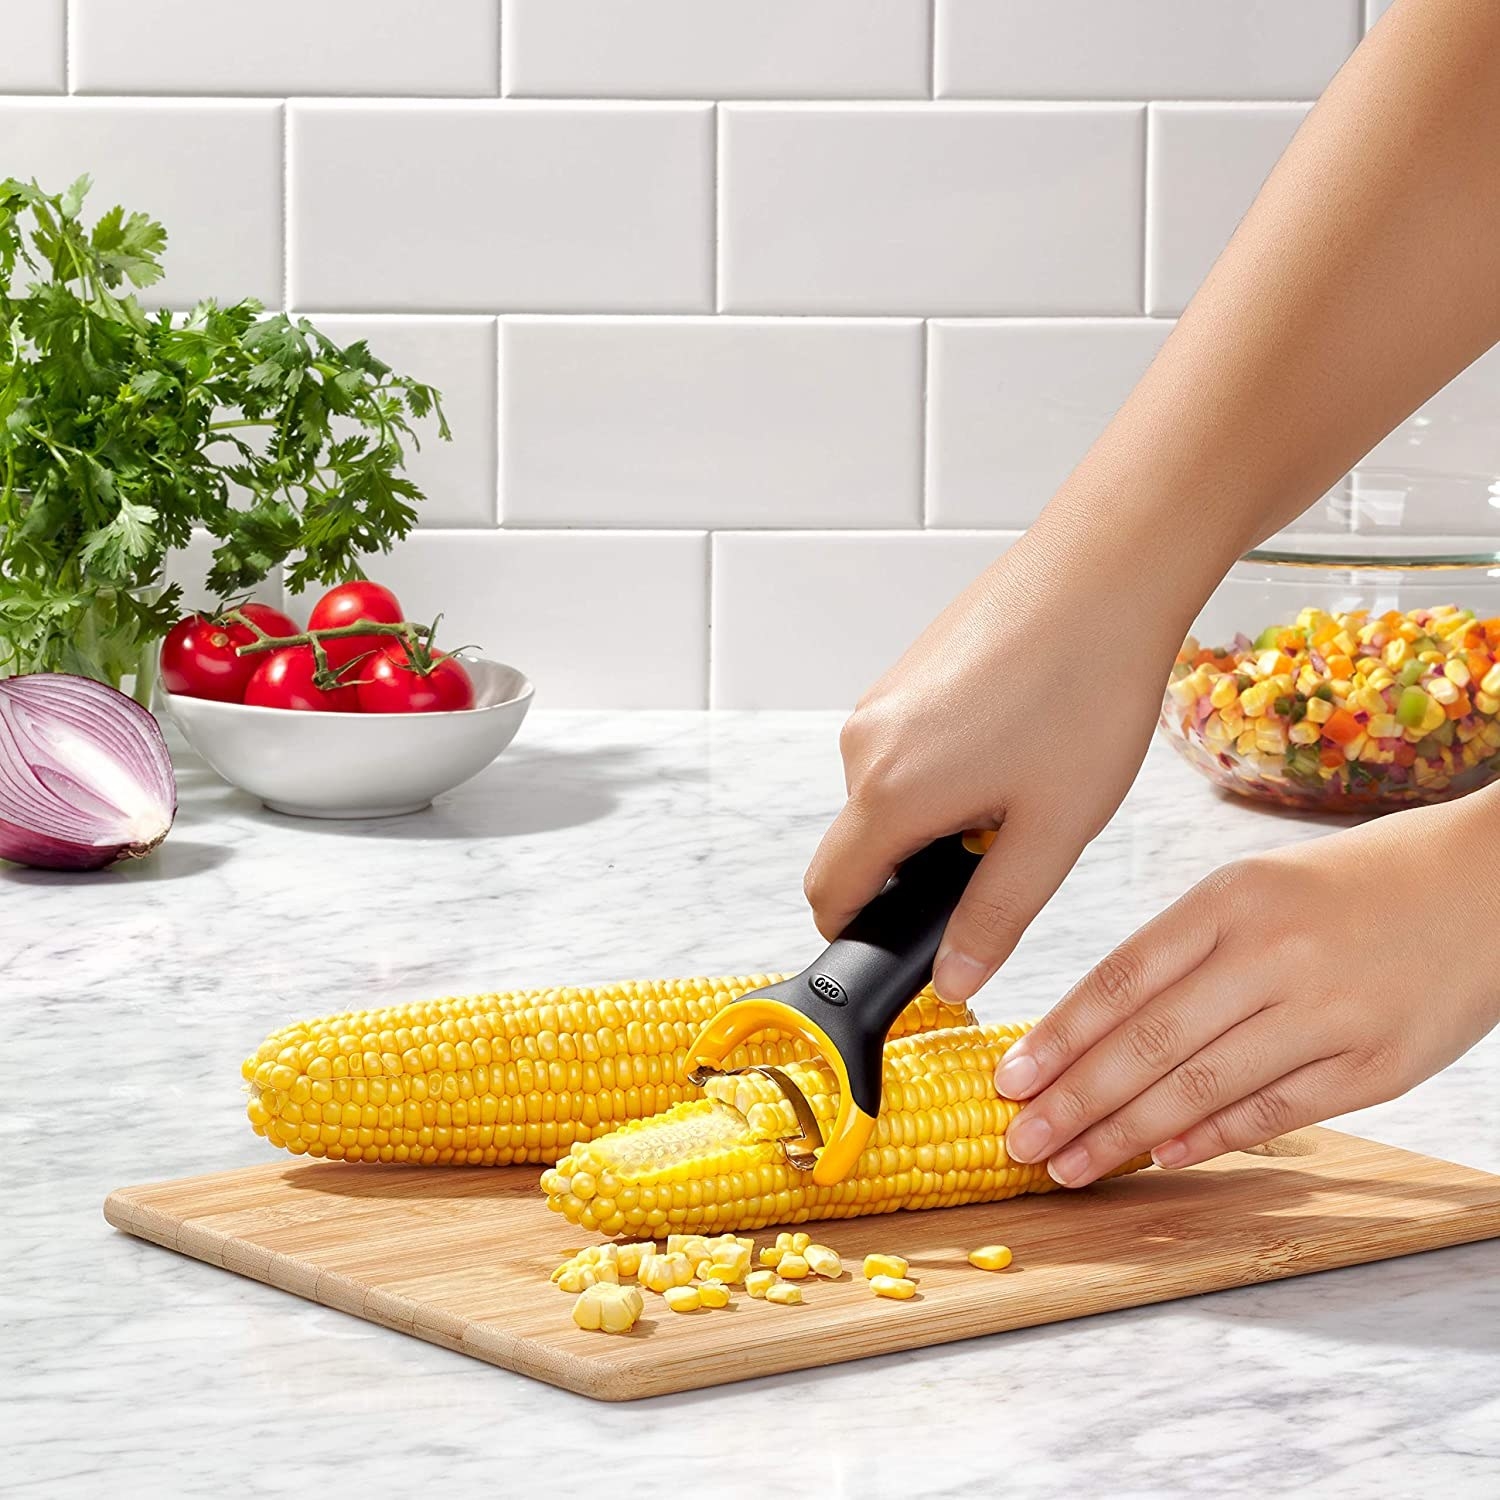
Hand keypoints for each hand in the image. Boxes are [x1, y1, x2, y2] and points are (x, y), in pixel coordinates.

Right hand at [804, 513, 1202, 1004]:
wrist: (1104, 570)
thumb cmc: (1086, 691)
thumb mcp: (1052, 831)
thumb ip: (994, 916)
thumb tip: (954, 981)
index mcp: (888, 792)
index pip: (830, 893)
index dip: (861, 934)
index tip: (913, 945)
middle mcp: (864, 742)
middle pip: (860, 844)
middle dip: (916, 869)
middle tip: (1010, 846)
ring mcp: (881, 700)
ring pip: (887, 793)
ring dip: (936, 814)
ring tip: (1026, 782)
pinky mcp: (904, 670)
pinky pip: (904, 745)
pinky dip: (944, 766)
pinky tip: (1016, 739)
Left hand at [994, 786, 1499, 1183]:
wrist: (1485, 885)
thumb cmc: (1350, 887)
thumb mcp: (1253, 889)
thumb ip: (1180, 954)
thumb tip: (1095, 1032)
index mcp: (1229, 899)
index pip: (1119, 980)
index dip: (1056, 1038)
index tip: (1008, 1080)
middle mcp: (1272, 954)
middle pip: (1147, 1043)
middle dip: (1072, 1100)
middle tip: (1019, 1141)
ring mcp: (1326, 1013)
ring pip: (1200, 1086)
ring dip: (1123, 1135)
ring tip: (1069, 1164)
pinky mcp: (1376, 1065)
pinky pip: (1274, 1111)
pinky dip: (1210, 1138)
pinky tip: (1160, 1158)